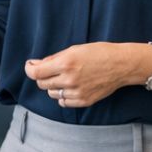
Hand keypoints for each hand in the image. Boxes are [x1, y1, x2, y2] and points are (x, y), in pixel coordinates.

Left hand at [26, 42, 143, 107]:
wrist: (122, 65)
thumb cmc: (99, 53)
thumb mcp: (74, 49)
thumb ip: (53, 58)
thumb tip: (36, 65)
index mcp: (66, 64)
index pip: (35, 72)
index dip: (30, 69)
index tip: (31, 66)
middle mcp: (70, 80)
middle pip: (42, 83)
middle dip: (42, 76)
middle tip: (50, 70)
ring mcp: (77, 92)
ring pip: (52, 93)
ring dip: (53, 86)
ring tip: (65, 77)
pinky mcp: (84, 101)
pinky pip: (63, 102)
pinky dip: (63, 96)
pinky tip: (71, 87)